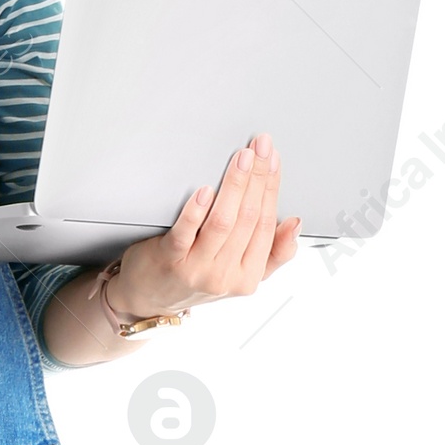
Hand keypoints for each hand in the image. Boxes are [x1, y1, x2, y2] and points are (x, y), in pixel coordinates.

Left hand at [111, 135, 299, 316]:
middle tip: (260, 147)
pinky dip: (196, 211)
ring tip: (241, 159)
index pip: (267, 224)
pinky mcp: (169, 260)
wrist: (150, 297)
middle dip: (257, 177)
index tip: (272, 159)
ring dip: (234, 185)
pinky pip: (185, 233)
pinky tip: (205, 190)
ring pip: (222, 222)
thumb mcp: (241, 274)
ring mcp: (196, 269)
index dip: (271, 188)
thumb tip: (295, 224)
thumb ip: (274, 253)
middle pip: (247, 218)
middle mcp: (225, 276)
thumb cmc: (195, 278)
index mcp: (248, 277)